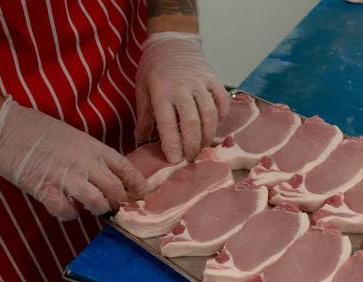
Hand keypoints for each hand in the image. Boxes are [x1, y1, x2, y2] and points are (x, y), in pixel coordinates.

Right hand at [0, 97, 146, 219]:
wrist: (6, 129)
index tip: (145, 193)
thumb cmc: (40, 131)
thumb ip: (93, 156)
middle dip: (120, 202)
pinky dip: (69, 214)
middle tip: (118, 206)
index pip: (125, 168)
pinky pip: (66, 211)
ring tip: (94, 208)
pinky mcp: (46, 190)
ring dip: (98, 209)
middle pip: (115, 190)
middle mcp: (84, 163)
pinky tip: (67, 210)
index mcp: (93, 148)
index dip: (138, 183)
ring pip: (97, 203)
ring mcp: (66, 177)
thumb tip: (109, 174)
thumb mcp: (75, 137)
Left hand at [134, 32, 229, 162]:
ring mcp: (201, 84)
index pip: (167, 123)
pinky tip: (215, 127)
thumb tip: (140, 140)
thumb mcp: (142, 88)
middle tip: (190, 158)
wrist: (173, 41)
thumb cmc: (154, 67)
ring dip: (207, 135)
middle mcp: (183, 88)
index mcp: (161, 92)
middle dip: (192, 145)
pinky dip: (221, 117)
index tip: (174, 160)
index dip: (172, 144)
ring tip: (203, 147)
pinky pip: (222, 101)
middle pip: (191, 122)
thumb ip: (144, 115)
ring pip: (209, 114)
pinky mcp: (213, 80)